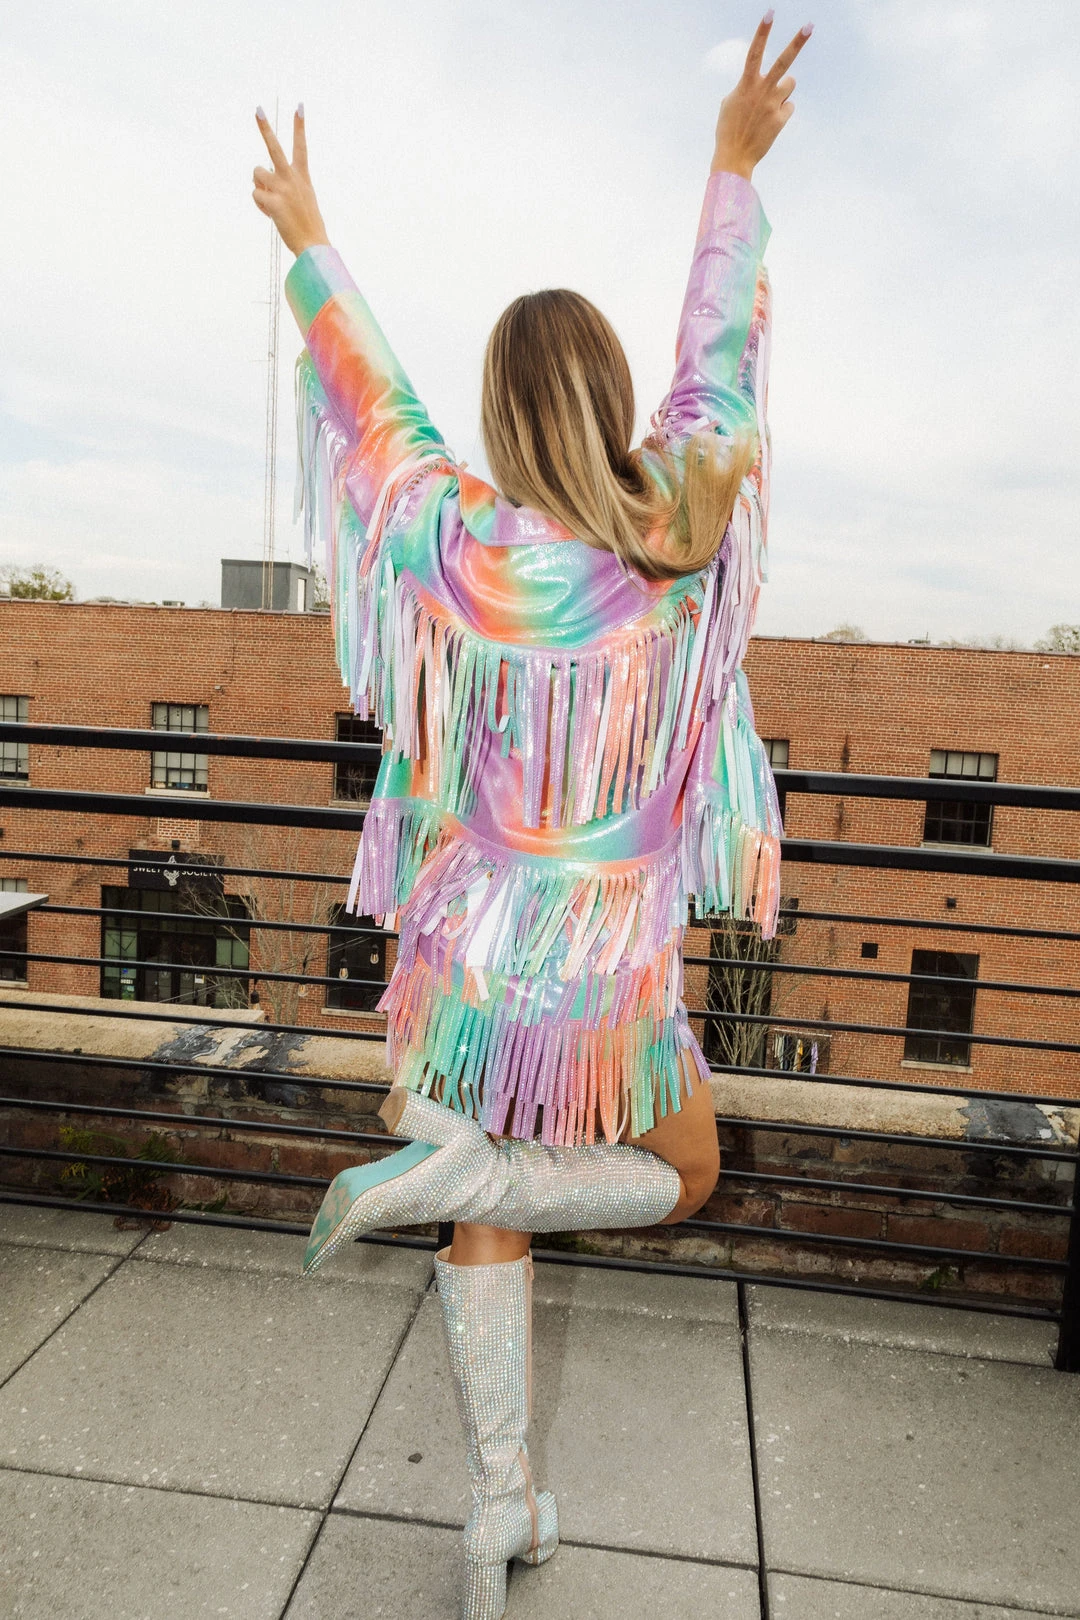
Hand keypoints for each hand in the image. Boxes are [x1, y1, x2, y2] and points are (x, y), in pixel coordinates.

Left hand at [252, 106, 329, 256]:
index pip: (301, 146)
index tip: (299, 106)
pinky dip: (260, 205)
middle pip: (274, 147)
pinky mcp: (273, 202)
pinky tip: (272, 214)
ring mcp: (282, 189)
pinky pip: (255, 195)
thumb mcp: (302, 199)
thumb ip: (284, 184)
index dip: (299, 126)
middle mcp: (291, 178)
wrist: (313, 244)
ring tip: (272, 201)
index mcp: (302, 176)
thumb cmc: (307, 224)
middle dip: (264, 127)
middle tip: (258, 109)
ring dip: (259, 185)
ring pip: (257, 173)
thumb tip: (261, 179)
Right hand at [711, 14, 812, 179]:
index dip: (762, 32)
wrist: (734, 157)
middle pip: (783, 62)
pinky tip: (770, 122)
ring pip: (790, 84)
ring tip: (768, 105)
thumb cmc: (728, 129)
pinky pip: (789, 106)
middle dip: (797, 42)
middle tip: (810, 26)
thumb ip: (745, 86)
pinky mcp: (781, 119)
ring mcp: (773, 105)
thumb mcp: (730, 103)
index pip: (754, 52)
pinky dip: (782, 112)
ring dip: (783, 90)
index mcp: (746, 85)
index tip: (770, 12)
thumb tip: (758, 81)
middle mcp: (762, 91)